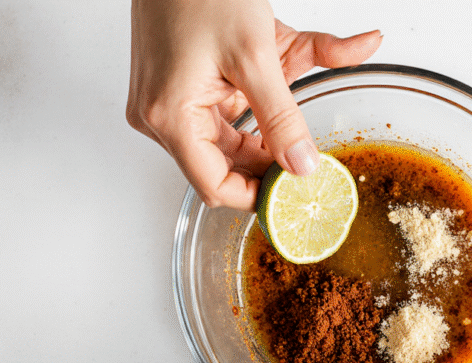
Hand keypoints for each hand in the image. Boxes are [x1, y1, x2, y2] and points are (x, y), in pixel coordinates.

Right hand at [127, 0, 382, 209]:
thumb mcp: (256, 57)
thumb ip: (283, 118)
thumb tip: (302, 165)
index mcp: (171, 117)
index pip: (215, 186)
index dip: (258, 195)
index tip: (295, 192)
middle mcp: (161, 115)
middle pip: (224, 163)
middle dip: (270, 158)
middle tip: (310, 157)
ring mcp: (167, 101)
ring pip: (230, 135)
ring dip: (268, 123)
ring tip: (299, 100)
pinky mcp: (178, 85)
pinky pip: (225, 108)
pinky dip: (258, 100)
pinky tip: (283, 75)